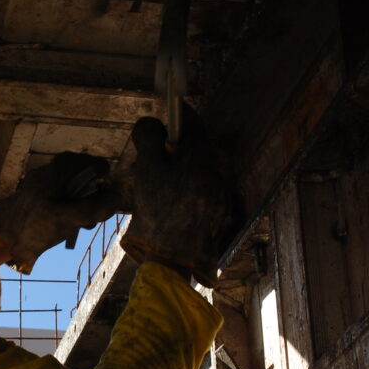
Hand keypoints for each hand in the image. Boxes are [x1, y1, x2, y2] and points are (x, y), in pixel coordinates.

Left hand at [0, 152, 121, 273]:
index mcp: (56, 171)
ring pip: (76, 190)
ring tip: (84, 225)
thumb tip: (117, 196)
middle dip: (95, 197)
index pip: (92, 164)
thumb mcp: (68, 219)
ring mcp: (45, 186)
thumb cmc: (32, 228)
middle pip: (85, 178)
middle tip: (95, 217)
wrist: (0, 242)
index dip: (104, 181)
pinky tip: (71, 227)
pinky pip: (65, 199)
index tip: (106, 200)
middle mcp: (51, 173)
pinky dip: (73, 211)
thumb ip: (95, 207)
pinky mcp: (41, 199)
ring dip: (85, 207)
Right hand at [120, 109, 236, 286]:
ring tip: (165, 185)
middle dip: (181, 147)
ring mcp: (222, 195)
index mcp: (199, 161)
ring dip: (187, 170)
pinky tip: (177, 202)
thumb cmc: (157, 215)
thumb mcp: (146, 173)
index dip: (183, 114)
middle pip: (199, 149)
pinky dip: (194, 189)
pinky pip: (208, 190)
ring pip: (203, 171)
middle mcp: (217, 175)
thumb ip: (150, 140)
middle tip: (161, 153)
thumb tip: (153, 124)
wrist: (172, 259)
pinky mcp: (222, 213)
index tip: (174, 109)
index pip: (195, 126)